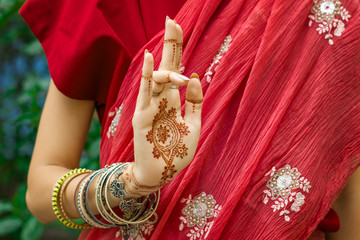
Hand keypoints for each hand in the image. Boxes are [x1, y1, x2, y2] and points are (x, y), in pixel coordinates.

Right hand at [122, 18, 202, 195]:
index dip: (177, 51)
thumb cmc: (178, 151)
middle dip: (170, 45)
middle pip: (166, 67)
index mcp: (173, 100)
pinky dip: (147, 77)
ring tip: (179, 68)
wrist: (162, 173)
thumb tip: (194, 77)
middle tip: (173, 21)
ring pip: (157, 77)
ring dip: (167, 63)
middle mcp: (162, 99)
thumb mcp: (194, 125)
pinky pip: (145, 93)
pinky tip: (149, 58)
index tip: (178, 28)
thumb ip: (195, 102)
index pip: (176, 70)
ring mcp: (150, 106)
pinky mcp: (142, 117)